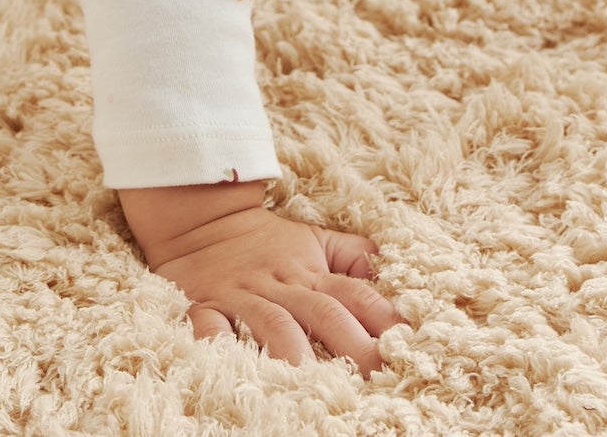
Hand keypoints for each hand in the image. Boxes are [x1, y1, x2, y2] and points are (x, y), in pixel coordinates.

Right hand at [119, 181, 403, 371]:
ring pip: (273, 324)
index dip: (382, 316)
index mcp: (311, 273)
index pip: (355, 293)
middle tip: (374, 376)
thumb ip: (352, 256)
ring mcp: (242, 296)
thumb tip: (389, 271)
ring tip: (314, 385)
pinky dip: (221, 346)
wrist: (201, 220)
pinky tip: (236, 367)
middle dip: (352, 345)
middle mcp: (281, 285)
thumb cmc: (266, 242)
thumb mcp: (314, 241)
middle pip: (323, 312)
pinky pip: (211, 327)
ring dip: (296, 352)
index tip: (405, 345)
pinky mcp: (204, 305)